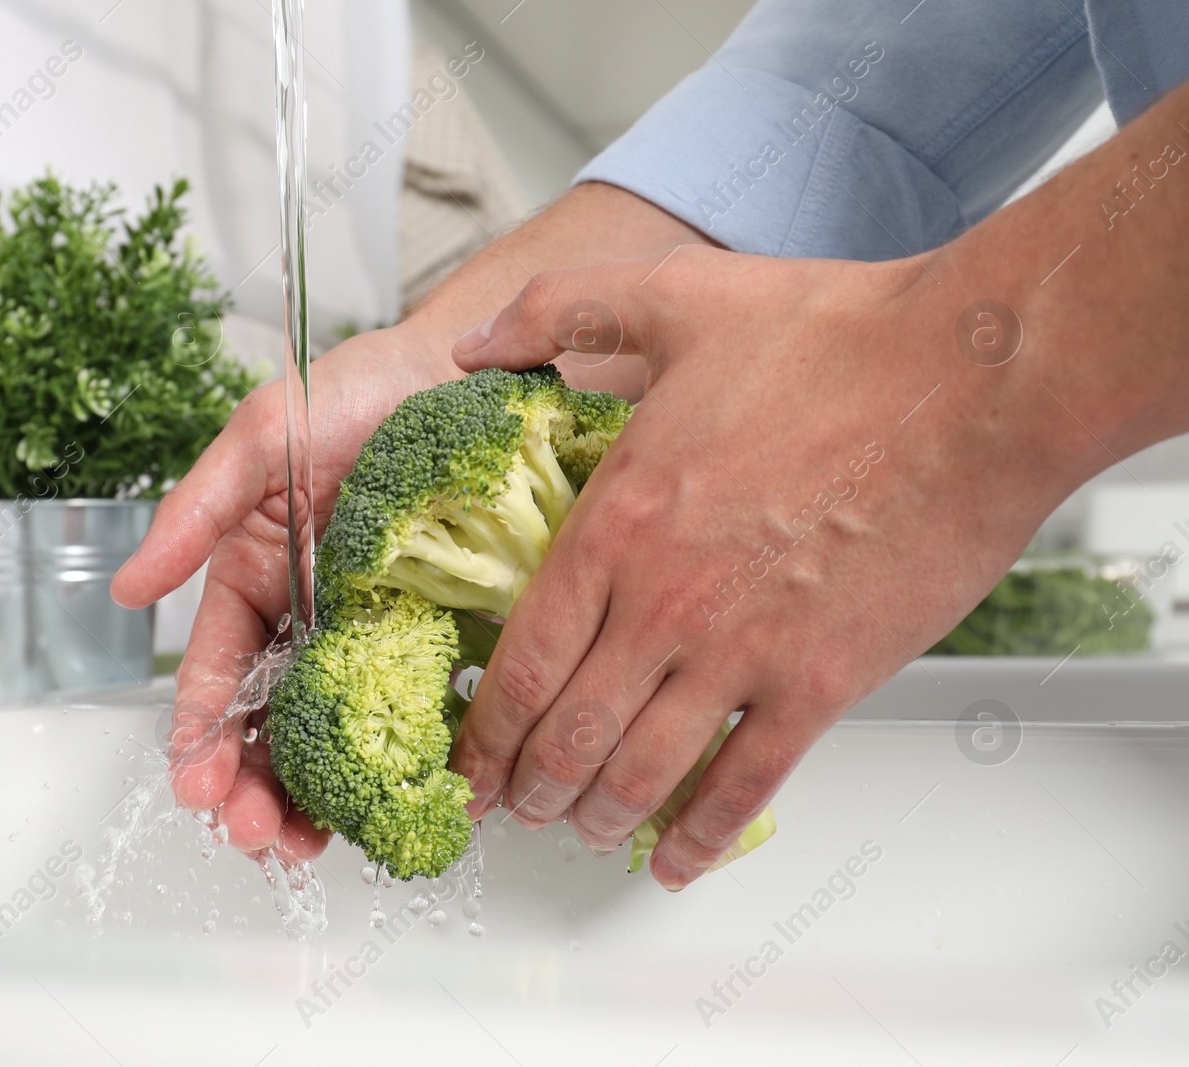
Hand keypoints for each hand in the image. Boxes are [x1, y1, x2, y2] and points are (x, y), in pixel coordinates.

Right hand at [112, 323, 461, 860]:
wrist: (464, 370)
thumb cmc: (358, 390)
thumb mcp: (261, 435)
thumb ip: (195, 511)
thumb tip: (128, 589)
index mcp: (255, 579)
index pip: (215, 674)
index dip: (200, 736)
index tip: (201, 788)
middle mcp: (309, 620)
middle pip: (269, 724)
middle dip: (254, 789)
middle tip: (262, 835)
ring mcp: (375, 636)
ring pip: (335, 737)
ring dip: (315, 799)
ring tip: (311, 845)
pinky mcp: (440, 639)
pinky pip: (416, 711)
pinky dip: (400, 763)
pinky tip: (399, 800)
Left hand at [447, 247, 1077, 888]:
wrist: (970, 382)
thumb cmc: (836, 339)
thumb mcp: (671, 298)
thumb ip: (557, 313)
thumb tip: (474, 343)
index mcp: (617, 523)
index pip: (520, 660)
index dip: (483, 729)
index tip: (466, 759)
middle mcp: (665, 603)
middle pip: (568, 732)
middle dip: (526, 786)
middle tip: (509, 807)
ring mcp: (744, 652)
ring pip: (642, 770)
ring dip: (596, 815)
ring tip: (578, 829)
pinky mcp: (824, 681)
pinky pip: (748, 784)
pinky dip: (702, 834)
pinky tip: (676, 857)